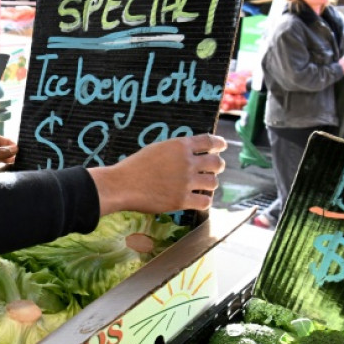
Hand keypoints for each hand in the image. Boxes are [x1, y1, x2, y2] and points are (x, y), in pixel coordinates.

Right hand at [89, 134, 226, 215]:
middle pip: (216, 162)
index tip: (222, 146)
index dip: (219, 143)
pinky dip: (204, 201)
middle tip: (213, 169)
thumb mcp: (156, 149)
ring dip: (209, 184)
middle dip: (217, 166)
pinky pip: (205, 202)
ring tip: (202, 186)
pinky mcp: (182, 200)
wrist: (121, 185)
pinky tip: (197, 200)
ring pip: (213, 183)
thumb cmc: (133, 166)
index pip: (209, 141)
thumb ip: (175, 150)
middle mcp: (187, 162)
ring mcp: (186, 182)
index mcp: (180, 146)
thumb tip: (190, 153)